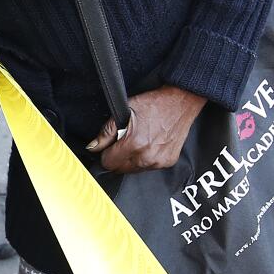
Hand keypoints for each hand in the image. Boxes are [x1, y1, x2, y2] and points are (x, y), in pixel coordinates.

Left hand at [87, 84, 205, 173]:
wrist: (180, 103)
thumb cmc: (154, 104)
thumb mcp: (124, 113)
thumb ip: (106, 133)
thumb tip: (93, 147)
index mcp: (134, 144)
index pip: (108, 163)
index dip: (106, 153)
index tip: (110, 146)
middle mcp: (147, 156)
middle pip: (120, 169)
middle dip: (118, 158)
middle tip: (125, 142)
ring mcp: (158, 162)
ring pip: (133, 171)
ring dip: (131, 160)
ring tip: (139, 142)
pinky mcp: (167, 163)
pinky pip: (148, 168)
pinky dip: (145, 160)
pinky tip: (149, 145)